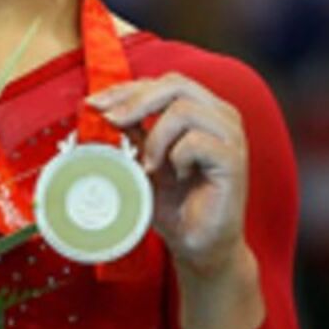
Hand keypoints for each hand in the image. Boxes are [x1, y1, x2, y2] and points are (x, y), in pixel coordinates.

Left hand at [87, 74, 248, 275]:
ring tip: (150, 166)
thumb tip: (106, 109)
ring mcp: (231, 136)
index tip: (94, 104)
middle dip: (136, 101)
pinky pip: (196, 141)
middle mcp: (221, 116)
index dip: (128, 89)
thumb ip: (135, 134)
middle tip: (111, 121)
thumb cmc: (176, 205)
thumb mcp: (146, 162)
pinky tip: (177, 176)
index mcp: (204, 110)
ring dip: (156, 137)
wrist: (198, 246)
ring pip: (184, 109)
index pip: (165, 83)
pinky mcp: (234, 160)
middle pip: (176, 84)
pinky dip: (176, 157)